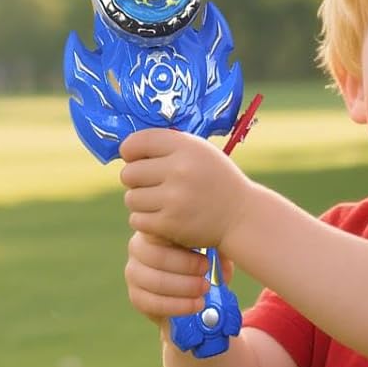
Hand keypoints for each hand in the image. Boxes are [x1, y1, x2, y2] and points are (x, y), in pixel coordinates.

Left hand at [119, 127, 251, 250]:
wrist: (242, 215)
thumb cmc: (215, 180)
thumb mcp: (199, 152)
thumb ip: (167, 146)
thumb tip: (125, 150)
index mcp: (186, 147)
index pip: (137, 142)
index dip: (130, 151)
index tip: (135, 159)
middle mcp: (180, 170)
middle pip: (129, 173)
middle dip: (136, 180)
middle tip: (153, 185)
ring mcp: (175, 198)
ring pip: (131, 198)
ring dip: (141, 202)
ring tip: (160, 203)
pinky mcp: (171, 224)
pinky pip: (137, 220)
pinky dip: (145, 221)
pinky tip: (161, 218)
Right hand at [123, 229, 222, 325]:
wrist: (189, 290)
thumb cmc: (201, 261)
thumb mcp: (211, 249)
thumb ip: (216, 250)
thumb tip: (222, 268)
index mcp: (155, 229)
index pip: (159, 230)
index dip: (183, 248)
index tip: (206, 261)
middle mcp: (138, 248)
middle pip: (155, 256)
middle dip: (184, 267)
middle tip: (206, 275)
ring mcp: (133, 272)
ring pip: (153, 280)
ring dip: (182, 287)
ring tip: (203, 290)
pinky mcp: (135, 295)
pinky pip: (150, 302)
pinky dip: (176, 306)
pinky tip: (195, 305)